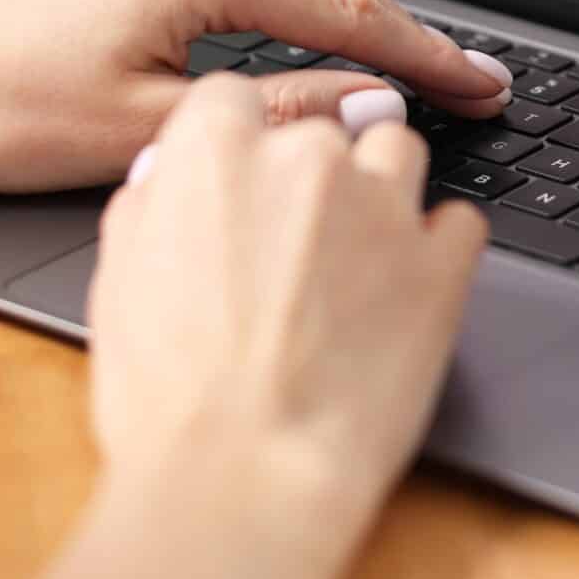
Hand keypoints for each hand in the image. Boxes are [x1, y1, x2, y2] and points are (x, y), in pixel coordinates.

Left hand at [0, 0, 511, 191]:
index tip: (484, 84)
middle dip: (401, 36)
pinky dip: (295, 7)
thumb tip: (372, 105)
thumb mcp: (155, 133)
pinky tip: (324, 44)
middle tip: (473, 86)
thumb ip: (278, 113)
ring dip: (350, 20)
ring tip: (416, 71)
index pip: (344, 8)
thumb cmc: (5, 114)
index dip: (424, 53)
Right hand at [90, 75, 484, 536]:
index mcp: (215, 149)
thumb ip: (153, 206)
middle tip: (293, 256)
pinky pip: (457, 223)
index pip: (238, 99)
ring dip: (381, 194)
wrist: (244, 480)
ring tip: (356, 269)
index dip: (243, 147)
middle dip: (311, 180)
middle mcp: (305, 156)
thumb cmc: (170, 400)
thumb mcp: (120, 283)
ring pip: (399, 153)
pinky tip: (404, 298)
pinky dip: (437, 250)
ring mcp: (383, 204)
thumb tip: (170, 178)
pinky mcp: (446, 262)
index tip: (247, 186)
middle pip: (321, 130)